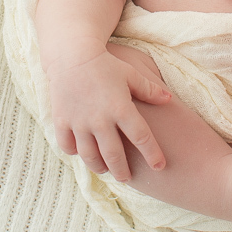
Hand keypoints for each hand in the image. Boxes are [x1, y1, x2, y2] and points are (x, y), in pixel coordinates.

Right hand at [46, 49, 170, 180]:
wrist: (71, 54)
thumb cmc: (105, 64)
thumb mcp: (131, 74)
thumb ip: (150, 90)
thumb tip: (169, 100)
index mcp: (121, 107)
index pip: (141, 137)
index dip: (152, 154)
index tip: (160, 166)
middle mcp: (100, 119)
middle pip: (114, 155)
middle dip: (123, 171)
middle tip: (127, 178)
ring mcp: (79, 121)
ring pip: (90, 156)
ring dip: (99, 166)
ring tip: (106, 170)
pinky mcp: (61, 120)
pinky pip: (68, 146)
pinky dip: (75, 153)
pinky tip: (82, 153)